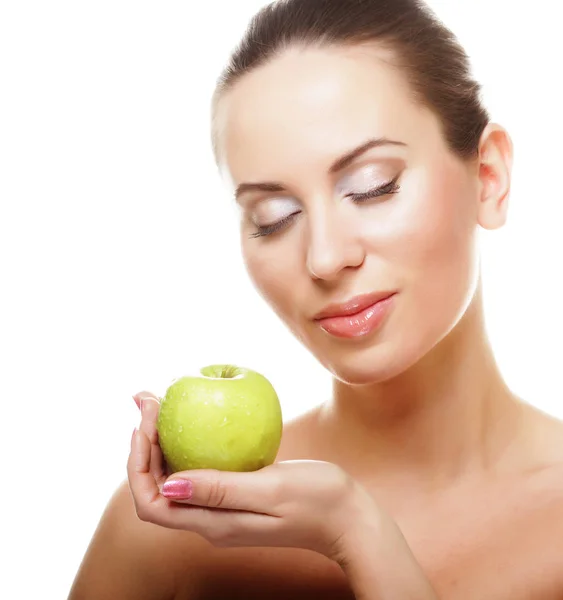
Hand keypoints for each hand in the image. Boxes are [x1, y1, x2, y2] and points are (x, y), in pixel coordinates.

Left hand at [127, 390, 372, 560]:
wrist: (348, 519)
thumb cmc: (317, 501)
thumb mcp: (270, 490)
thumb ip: (220, 490)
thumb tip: (168, 485)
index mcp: (214, 523)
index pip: (152, 503)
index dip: (137, 465)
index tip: (144, 423)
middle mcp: (211, 521)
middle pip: (157, 487)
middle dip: (145, 444)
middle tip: (148, 400)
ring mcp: (223, 510)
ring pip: (175, 477)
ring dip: (162, 442)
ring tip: (160, 403)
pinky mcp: (236, 497)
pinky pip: (199, 472)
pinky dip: (187, 445)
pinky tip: (193, 421)